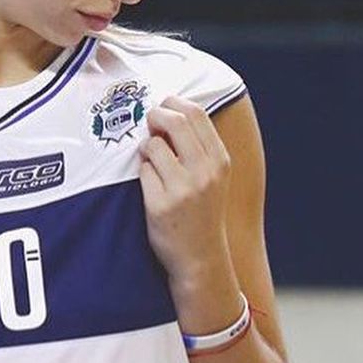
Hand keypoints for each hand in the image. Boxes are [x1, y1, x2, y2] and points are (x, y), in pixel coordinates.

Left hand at [138, 95, 231, 282]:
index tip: (163, 108)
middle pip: (174, 121)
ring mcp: (182, 189)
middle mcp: (204, 173)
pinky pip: (143, 171)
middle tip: (148, 121)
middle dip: (155, 115)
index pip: (196, 114)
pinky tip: (152, 187)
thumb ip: (199, 148)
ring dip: (147, 148)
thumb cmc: (203, 213)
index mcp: (220, 161)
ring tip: (153, 164)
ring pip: (153, 145)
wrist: (201, 258)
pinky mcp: (160, 205)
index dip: (174, 104)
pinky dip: (143, 174)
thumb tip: (170, 112)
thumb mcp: (214, 178)